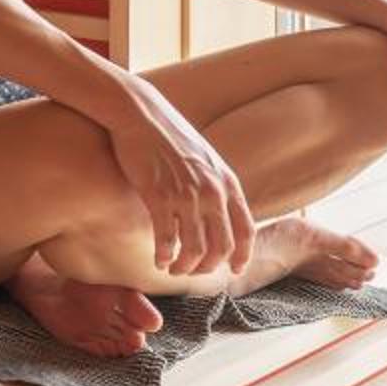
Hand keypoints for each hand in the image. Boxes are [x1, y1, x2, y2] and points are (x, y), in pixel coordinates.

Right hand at [104, 83, 256, 277]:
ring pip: (195, 248)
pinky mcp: (159, 195)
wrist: (140, 114)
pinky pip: (167, 238)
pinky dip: (164, 256)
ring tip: (173, 269)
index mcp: (227, 182)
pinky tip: (159, 260)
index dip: (241, 256)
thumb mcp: (206, 158)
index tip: (233, 270)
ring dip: (185, 266)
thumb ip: (216, 184)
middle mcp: (212, 191)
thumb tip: (218, 212)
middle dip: (208, 267)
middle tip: (193, 272)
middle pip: (221, 246)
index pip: (246, 230)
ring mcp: (187, 194)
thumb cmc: (169, 135)